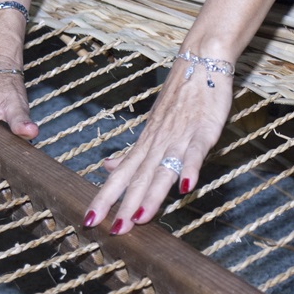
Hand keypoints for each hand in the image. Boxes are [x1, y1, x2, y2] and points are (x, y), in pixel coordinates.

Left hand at [84, 57, 232, 234]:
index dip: (105, 198)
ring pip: (163, 168)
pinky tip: (187, 187)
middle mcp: (158, 142)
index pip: (121, 175)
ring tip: (140, 219)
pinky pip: (196, 151)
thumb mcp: (152, 126)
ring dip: (152, 194)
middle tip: (112, 231)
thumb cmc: (180, 96)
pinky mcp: (203, 130)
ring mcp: (180, 136)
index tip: (90, 220)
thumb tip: (107, 167)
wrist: (201, 61)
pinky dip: (191, 168)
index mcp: (146, 144)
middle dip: (125, 205)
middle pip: (139, 177)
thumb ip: (133, 152)